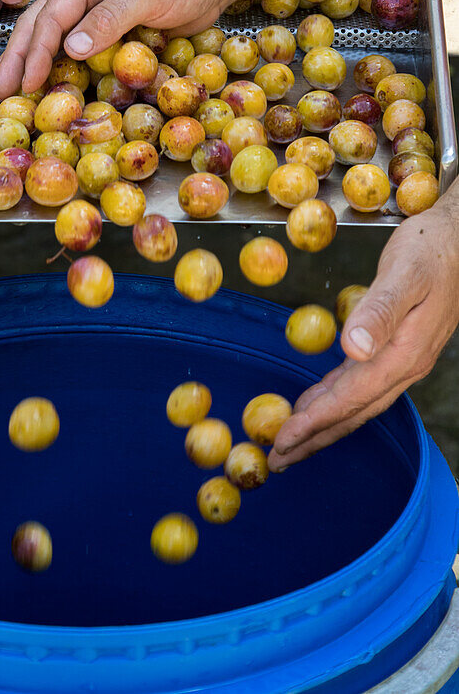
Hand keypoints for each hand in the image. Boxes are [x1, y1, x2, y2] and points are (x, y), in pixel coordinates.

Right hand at [0, 0, 221, 98]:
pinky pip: (76, 50)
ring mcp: (94, 12)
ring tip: (3, 88)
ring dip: (27, 63)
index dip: (36, 52)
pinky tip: (42, 84)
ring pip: (51, 38)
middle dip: (16, 59)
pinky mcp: (109, 30)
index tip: (25, 83)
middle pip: (39, 27)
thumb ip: (110, 18)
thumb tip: (71, 48)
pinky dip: (56, 67)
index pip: (52, 17)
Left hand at [269, 191, 458, 470]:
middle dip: (315, 437)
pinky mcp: (398, 348)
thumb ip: (379, 311)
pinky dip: (337, 399)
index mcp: (404, 353)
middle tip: (278, 459)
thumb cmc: (431, 250)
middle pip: (354, 412)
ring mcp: (403, 358)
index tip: (285, 439)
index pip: (352, 397)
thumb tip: (354, 348)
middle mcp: (405, 364)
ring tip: (292, 442)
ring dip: (324, 424)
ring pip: (358, 402)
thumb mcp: (404, 274)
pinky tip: (318, 402)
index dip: (317, 421)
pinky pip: (362, 384)